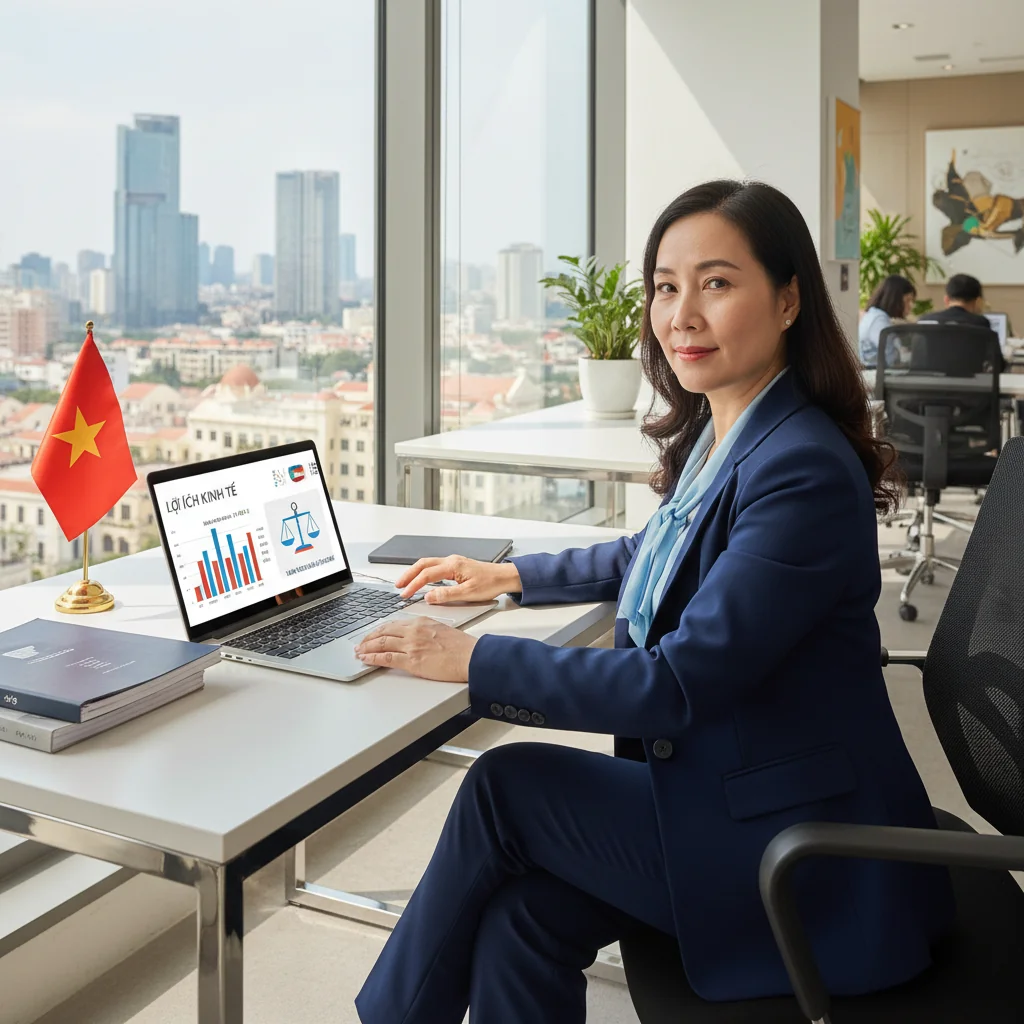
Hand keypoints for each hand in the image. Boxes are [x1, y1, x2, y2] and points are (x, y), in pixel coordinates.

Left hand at [355, 617, 477, 681]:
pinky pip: (386, 658)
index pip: (393, 624)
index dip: (380, 630)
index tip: (373, 634)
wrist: (470, 657)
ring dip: (367, 648)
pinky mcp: (411, 660)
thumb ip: (425, 631)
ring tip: (359, 651)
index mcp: (421, 622)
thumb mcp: (441, 630)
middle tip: (361, 643)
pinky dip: (372, 658)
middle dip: (369, 638)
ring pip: (381, 644)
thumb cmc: (462, 647)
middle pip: (383, 632)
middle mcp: (413, 631)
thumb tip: (415, 638)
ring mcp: (411, 645)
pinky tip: (365, 659)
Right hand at [395, 556, 520, 605]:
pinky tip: (423, 580)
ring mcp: (453, 562)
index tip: (404, 594)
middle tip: (398, 586)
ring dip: (415, 572)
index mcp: (452, 566)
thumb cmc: (490, 583)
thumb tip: (428, 597)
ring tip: (406, 583)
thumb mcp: (468, 593)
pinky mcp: (456, 566)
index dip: (413, 585)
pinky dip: (424, 572)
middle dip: (408, 574)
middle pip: (423, 564)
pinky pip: (435, 566)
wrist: (504, 577)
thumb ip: (446, 595)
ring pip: (428, 564)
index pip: (426, 575)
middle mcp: (451, 561)